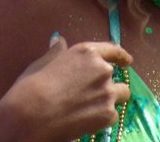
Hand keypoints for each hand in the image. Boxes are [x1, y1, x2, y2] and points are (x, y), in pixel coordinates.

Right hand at [0, 36, 131, 141]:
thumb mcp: (44, 63)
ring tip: (91, 107)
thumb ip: (57, 53)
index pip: (112, 50)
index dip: (121, 56)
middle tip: (90, 93)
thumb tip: (59, 41)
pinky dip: (104, 117)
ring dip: (110, 99)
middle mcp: (102, 70)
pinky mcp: (108, 114)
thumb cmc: (32, 84)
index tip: (127, 61)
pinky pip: (113, 115)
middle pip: (115, 76)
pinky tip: (87, 120)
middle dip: (106, 83)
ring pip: (120, 96)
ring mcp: (107, 92)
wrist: (32, 113)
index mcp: (86, 52)